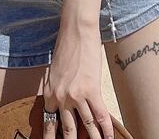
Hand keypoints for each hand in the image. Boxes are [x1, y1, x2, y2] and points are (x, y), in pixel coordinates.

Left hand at [42, 21, 113, 138]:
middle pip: (68, 129)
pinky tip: (108, 138)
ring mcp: (77, 95)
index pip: (50, 122)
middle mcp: (61, 98)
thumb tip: (59, 102)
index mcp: (49, 94)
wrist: (76, 31)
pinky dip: (105, 129)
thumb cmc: (65, 46)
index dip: (53, 136)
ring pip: (86, 126)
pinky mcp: (91, 90)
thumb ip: (55, 89)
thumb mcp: (53, 71)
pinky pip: (100, 115)